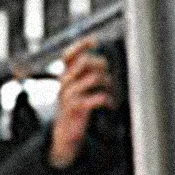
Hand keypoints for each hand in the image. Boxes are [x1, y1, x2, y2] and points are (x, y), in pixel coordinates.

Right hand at [49, 38, 114, 168]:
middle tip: (106, 75)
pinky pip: (96, 97)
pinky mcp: (75, 108)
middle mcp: (64, 82)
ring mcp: (69, 95)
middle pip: (86, 62)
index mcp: (65, 75)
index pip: (68, 55)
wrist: (65, 132)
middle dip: (101, 65)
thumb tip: (102, 61)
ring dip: (107, 82)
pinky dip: (106, 99)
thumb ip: (85, 74)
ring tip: (109, 90)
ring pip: (94, 78)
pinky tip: (108, 104)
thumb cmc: (75, 106)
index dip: (81, 45)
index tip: (94, 41)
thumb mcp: (76, 88)